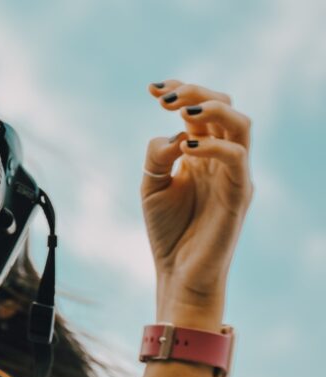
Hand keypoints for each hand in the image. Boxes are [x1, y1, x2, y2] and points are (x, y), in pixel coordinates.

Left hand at [141, 80, 252, 329]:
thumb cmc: (167, 231)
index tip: (151, 88)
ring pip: (241, 124)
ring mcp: (233, 175)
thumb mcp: (151, 186)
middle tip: (164, 98)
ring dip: (212, 107)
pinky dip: (212, 145)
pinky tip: (185, 146)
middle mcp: (221, 158)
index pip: (198, 109)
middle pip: (224, 107)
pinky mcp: (239, 195)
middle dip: (195, 92)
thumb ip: (157, 156)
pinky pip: (237, 159)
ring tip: (182, 108)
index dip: (180, 91)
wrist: (178, 273)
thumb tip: (173, 135)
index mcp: (200, 153)